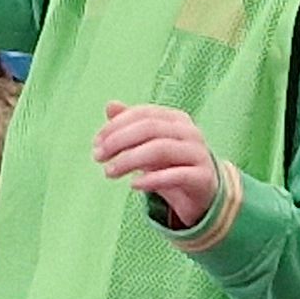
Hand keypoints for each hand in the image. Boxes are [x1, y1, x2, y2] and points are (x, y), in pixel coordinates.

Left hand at [92, 103, 220, 229]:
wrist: (204, 193)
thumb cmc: (172, 165)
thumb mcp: (149, 144)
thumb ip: (131, 125)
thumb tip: (110, 105)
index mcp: (176, 119)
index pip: (143, 113)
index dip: (115, 126)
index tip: (96, 143)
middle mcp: (190, 132)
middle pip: (150, 128)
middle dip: (119, 141)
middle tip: (97, 157)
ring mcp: (198, 153)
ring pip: (161, 149)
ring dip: (129, 160)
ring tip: (109, 172)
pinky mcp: (203, 177)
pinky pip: (176, 175)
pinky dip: (152, 179)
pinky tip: (133, 185)